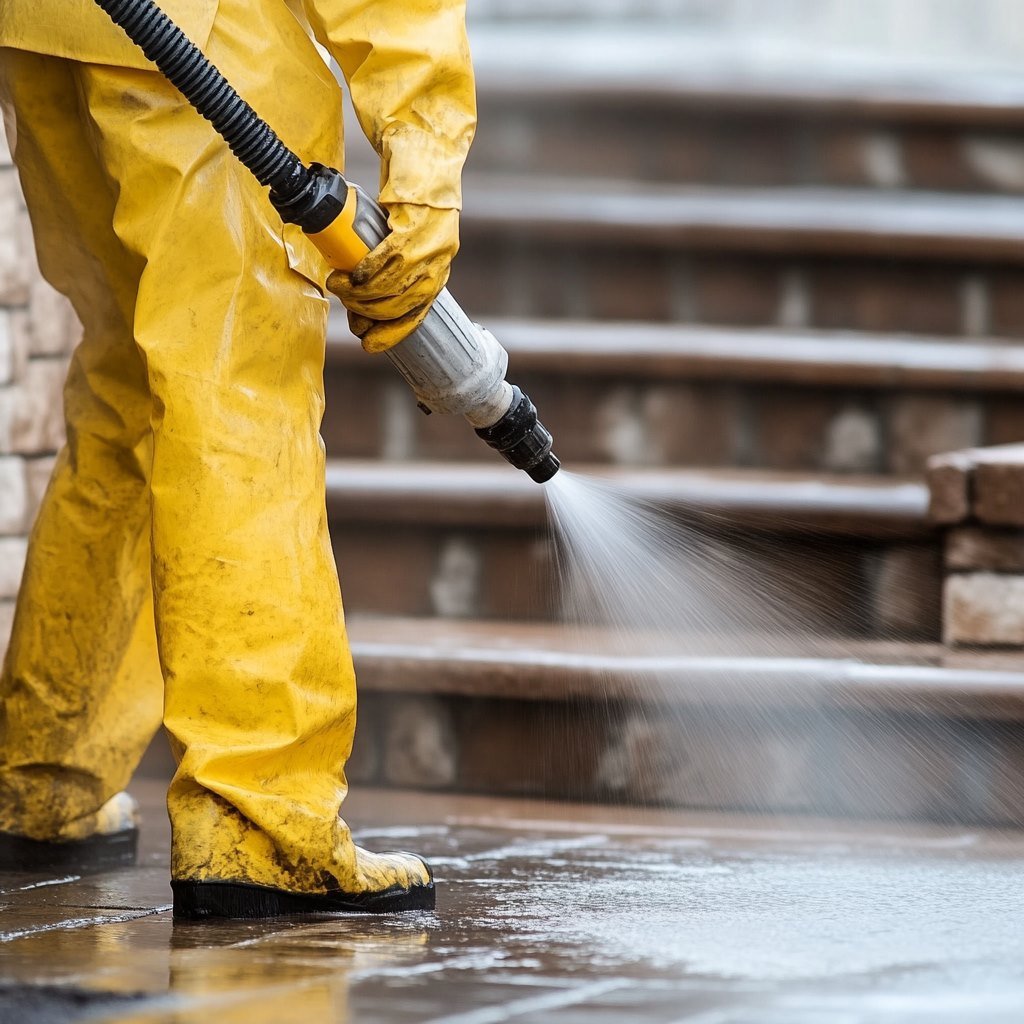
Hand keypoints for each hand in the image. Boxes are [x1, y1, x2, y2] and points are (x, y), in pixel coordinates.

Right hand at [327, 203, 459, 352]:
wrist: (427, 170)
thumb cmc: (414, 211)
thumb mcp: (415, 249)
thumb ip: (400, 274)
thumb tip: (366, 299)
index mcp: (436, 278)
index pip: (414, 318)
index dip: (390, 335)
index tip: (368, 345)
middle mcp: (435, 268)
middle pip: (396, 305)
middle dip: (364, 312)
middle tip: (344, 304)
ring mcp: (426, 250)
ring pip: (388, 286)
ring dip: (357, 293)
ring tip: (338, 285)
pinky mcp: (413, 229)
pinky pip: (386, 258)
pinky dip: (366, 270)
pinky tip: (352, 274)